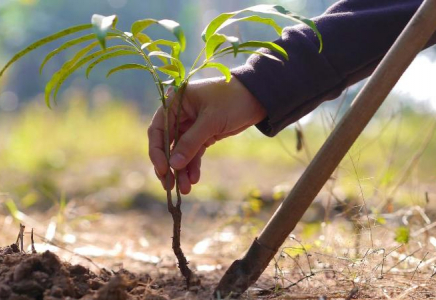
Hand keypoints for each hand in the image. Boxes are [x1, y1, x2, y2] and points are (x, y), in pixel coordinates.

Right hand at [148, 76, 266, 193]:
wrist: (258, 98)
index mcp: (175, 103)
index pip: (158, 129)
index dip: (157, 151)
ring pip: (181, 152)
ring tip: (185, 189)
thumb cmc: (232, 100)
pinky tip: (194, 179)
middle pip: (167, 144)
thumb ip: (191, 142)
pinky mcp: (203, 135)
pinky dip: (193, 166)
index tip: (163, 169)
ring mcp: (191, 126)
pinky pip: (194, 153)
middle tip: (169, 186)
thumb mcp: (211, 121)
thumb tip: (173, 165)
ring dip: (182, 170)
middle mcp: (180, 114)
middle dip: (169, 165)